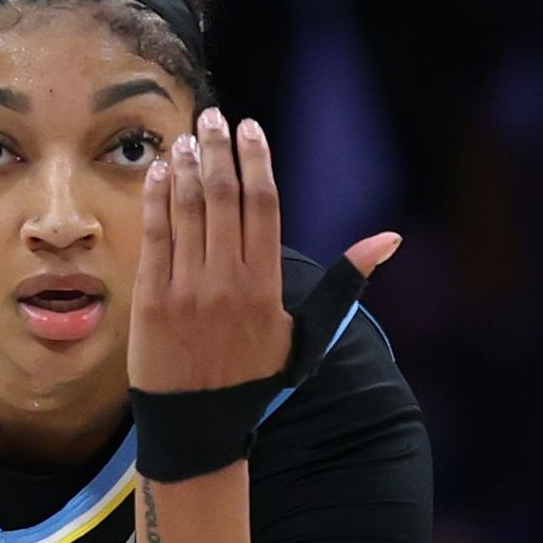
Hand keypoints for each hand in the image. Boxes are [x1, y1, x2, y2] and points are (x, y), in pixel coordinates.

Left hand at [131, 113, 401, 397]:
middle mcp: (228, 282)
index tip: (250, 128)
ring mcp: (187, 289)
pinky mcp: (151, 298)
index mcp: (267, 287)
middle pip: (225, 197)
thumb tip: (391, 239)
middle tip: (213, 117)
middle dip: (219, 149)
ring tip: (189, 138)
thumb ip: (344, 283)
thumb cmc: (254, 379)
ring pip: (188, 209)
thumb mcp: (307, 335)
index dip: (257, 160)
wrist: (199, 425)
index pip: (264, 205)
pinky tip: (162, 171)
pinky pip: (155, 234)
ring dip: (189, 165)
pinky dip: (157, 197)